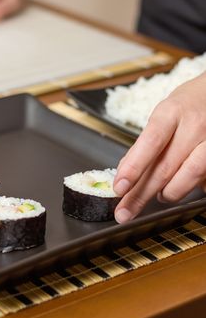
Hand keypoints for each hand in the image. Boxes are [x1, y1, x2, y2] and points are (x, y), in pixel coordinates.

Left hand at [113, 72, 205, 222]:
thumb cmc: (186, 106)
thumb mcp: (162, 115)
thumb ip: (146, 143)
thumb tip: (125, 172)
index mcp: (171, 112)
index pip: (150, 142)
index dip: (134, 167)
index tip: (119, 187)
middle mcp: (194, 125)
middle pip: (165, 166)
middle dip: (140, 194)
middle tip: (124, 212)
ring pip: (188, 177)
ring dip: (168, 193)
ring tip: (159, 195)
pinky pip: (204, 180)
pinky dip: (190, 188)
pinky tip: (181, 187)